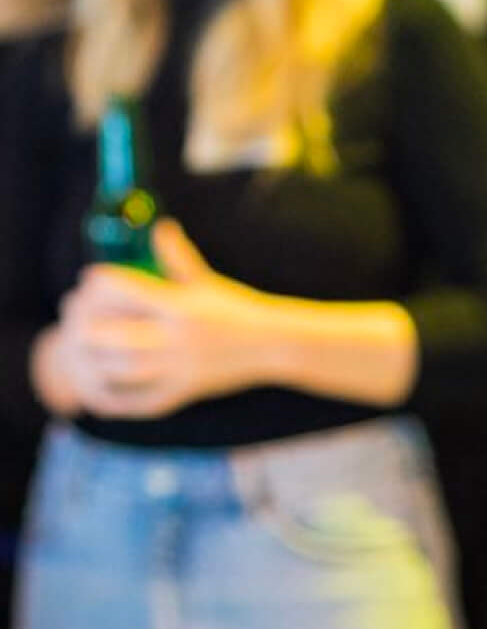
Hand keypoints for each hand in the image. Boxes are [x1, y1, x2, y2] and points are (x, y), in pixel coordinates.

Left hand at [48, 221, 270, 418]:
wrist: (271, 344)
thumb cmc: (235, 308)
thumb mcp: (207, 281)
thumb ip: (178, 257)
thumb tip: (159, 227)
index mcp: (182, 306)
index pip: (128, 290)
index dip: (102, 282)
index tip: (90, 277)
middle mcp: (177, 338)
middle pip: (113, 335)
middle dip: (84, 325)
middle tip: (74, 316)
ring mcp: (177, 369)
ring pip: (117, 370)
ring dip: (90, 361)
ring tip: (79, 349)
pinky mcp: (179, 393)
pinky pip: (134, 402)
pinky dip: (109, 397)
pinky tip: (96, 386)